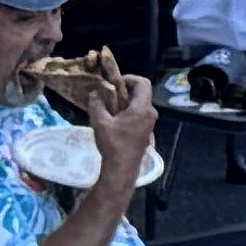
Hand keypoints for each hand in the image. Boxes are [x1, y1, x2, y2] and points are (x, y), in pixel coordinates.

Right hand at [81, 69, 158, 188]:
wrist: (122, 167)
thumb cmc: (113, 144)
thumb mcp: (100, 122)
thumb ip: (96, 104)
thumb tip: (94, 92)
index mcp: (143, 108)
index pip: (143, 83)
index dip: (129, 78)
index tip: (114, 83)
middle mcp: (151, 113)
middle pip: (142, 92)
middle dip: (125, 89)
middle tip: (109, 93)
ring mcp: (150, 122)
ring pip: (140, 103)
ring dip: (126, 101)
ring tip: (109, 105)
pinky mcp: (146, 130)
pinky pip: (140, 113)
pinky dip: (129, 110)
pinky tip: (115, 118)